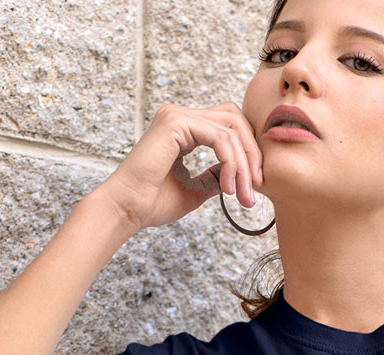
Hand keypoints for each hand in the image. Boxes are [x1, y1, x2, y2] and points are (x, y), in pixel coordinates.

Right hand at [93, 101, 263, 231]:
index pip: (228, 126)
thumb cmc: (153, 203)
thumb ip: (217, 175)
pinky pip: (219, 137)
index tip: (254, 186)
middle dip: (252, 154)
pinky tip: (228, 188)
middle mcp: (180, 117)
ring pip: (231, 128)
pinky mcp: (175, 123)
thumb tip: (241, 173)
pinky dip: (231, 162)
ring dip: (244, 164)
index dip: (248, 152)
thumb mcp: (196, 188)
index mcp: (184, 129)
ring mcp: (177, 116)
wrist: (127, 209)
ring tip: (243, 194)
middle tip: (256, 188)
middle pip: (235, 120)